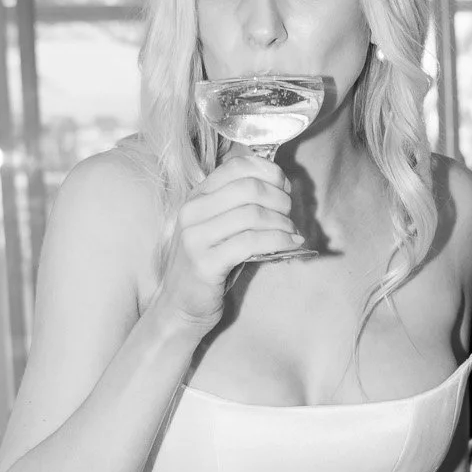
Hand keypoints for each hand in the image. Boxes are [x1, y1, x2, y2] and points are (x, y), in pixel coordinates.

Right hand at [154, 151, 299, 333]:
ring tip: (291, 233)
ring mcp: (196, 237)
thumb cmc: (209, 264)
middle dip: (280, 199)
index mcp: (197, 197)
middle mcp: (192, 211)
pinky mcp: (205, 263)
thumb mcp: (219, 227)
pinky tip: (290, 245)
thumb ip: (239, 205)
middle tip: (290, 214)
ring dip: (282, 223)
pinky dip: (278, 241)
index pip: (237, 166)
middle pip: (249, 187)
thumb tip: (281, 186)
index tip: (285, 187)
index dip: (269, 172)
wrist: (180, 305)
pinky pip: (251, 243)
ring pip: (252, 214)